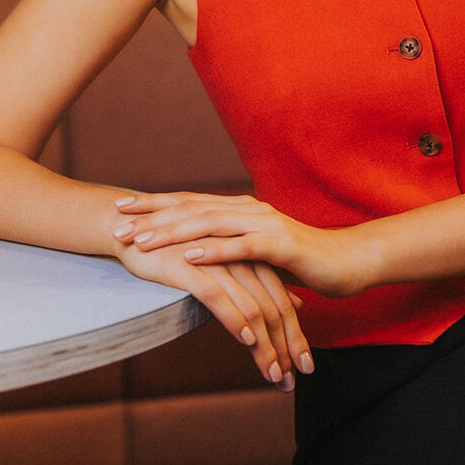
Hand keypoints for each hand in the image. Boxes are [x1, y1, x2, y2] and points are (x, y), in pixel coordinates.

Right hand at [111, 235, 311, 389]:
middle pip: (273, 308)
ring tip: (272, 375)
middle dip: (285, 348)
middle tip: (290, 383)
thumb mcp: (229, 269)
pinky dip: (234, 320)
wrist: (133, 228)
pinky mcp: (190, 266)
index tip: (304, 368)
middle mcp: (240, 258)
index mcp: (252, 257)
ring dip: (264, 346)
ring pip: (251, 308)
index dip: (294, 337)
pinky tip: (246, 341)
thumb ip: (262, 284)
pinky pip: (218, 296)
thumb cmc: (184, 251)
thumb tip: (297, 303)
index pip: (281, 302)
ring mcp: (217, 261)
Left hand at [112, 192, 369, 298]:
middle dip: (151, 216)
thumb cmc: (301, 260)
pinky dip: (214, 251)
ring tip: (142, 240)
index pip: (188, 202)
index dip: (153, 204)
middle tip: (116, 223)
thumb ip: (229, 247)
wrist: (347, 262)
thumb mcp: (256, 253)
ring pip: (210, 224)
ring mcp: (265, 224)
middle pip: (191, 208)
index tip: (119, 208)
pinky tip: (191, 256)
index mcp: (239, 209)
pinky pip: (242, 247)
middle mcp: (248, 210)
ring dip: (173, 232)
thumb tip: (196, 254)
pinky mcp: (280, 245)